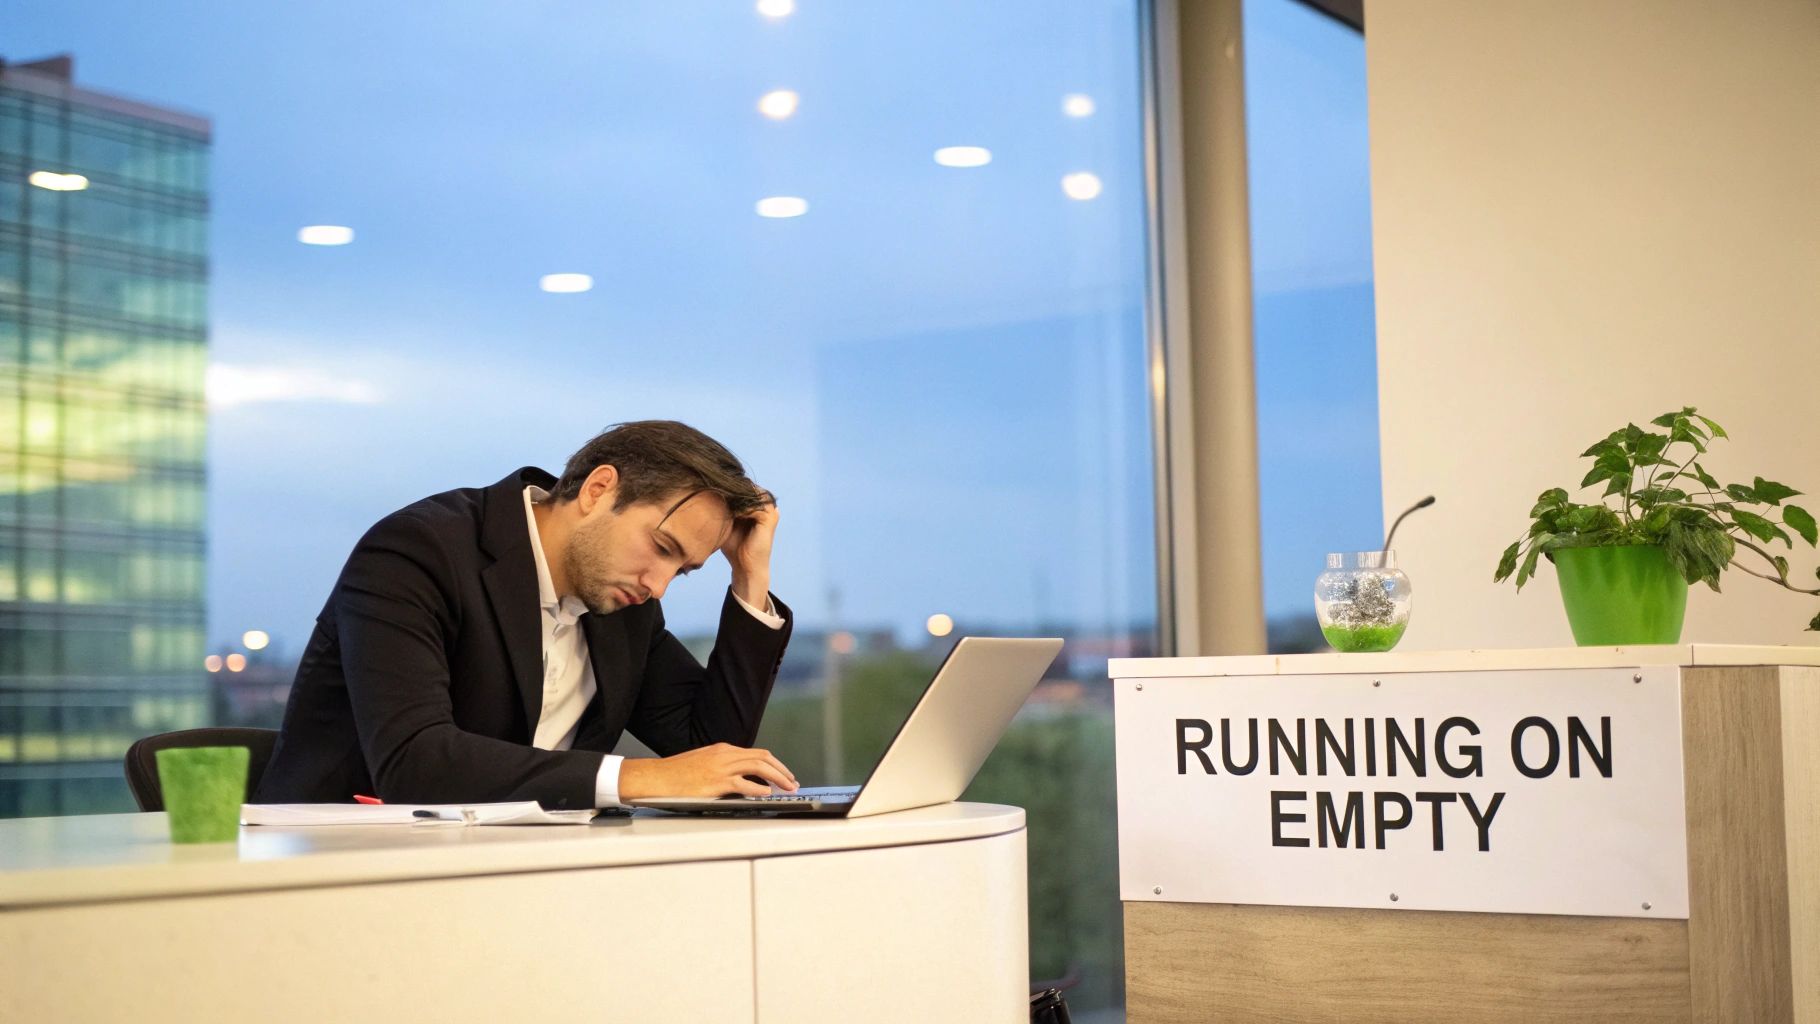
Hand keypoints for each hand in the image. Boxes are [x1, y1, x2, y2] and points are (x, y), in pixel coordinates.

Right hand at [618, 742, 797, 798]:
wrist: (656, 778)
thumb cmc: (677, 774)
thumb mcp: (704, 763)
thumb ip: (725, 767)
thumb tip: (745, 778)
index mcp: (723, 750)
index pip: (758, 753)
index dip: (775, 765)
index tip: (785, 776)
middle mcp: (725, 755)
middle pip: (763, 758)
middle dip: (782, 770)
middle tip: (793, 783)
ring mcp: (720, 767)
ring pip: (758, 767)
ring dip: (777, 778)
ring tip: (787, 788)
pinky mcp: (715, 782)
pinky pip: (742, 784)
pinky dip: (758, 788)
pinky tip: (766, 794)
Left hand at [721, 491, 777, 608]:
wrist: (744, 566)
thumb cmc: (734, 546)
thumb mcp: (725, 521)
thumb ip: (723, 506)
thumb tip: (706, 489)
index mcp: (757, 504)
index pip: (742, 486)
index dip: (727, 486)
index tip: (710, 488)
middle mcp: (766, 504)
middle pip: (747, 487)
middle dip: (731, 489)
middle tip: (713, 491)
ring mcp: (770, 510)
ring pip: (750, 494)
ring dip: (736, 497)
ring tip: (721, 501)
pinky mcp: (770, 518)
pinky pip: (754, 506)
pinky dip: (741, 508)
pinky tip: (730, 514)